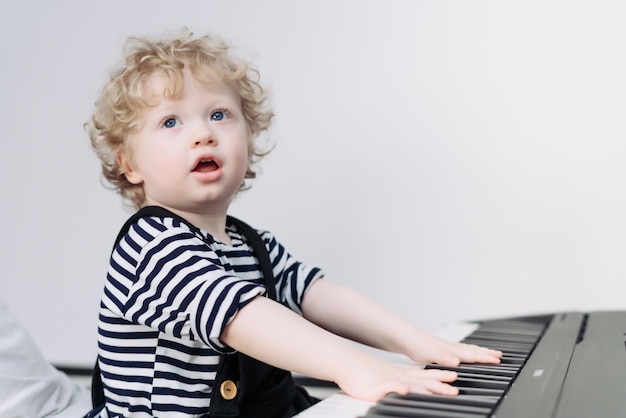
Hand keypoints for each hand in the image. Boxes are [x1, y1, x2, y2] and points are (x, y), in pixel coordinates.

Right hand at [336, 356, 458, 401]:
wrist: (348, 363)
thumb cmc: (364, 373)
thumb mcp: (386, 379)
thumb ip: (398, 385)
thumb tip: (407, 390)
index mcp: (402, 375)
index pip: (425, 375)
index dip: (440, 376)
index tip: (454, 377)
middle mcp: (400, 377)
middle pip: (424, 381)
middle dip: (441, 385)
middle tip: (455, 389)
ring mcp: (391, 380)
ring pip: (413, 384)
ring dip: (428, 388)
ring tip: (443, 390)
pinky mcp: (379, 386)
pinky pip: (391, 387)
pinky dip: (399, 388)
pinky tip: (406, 391)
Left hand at [405, 332, 501, 366]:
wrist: (408, 338)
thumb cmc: (418, 347)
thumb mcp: (429, 355)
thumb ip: (444, 358)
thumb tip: (457, 361)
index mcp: (452, 350)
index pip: (472, 355)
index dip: (485, 358)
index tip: (498, 360)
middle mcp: (452, 347)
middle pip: (473, 350)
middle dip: (487, 353)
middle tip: (501, 355)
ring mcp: (449, 346)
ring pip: (469, 348)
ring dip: (481, 351)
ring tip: (491, 352)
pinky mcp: (444, 347)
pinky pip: (463, 349)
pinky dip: (471, 350)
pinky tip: (470, 353)